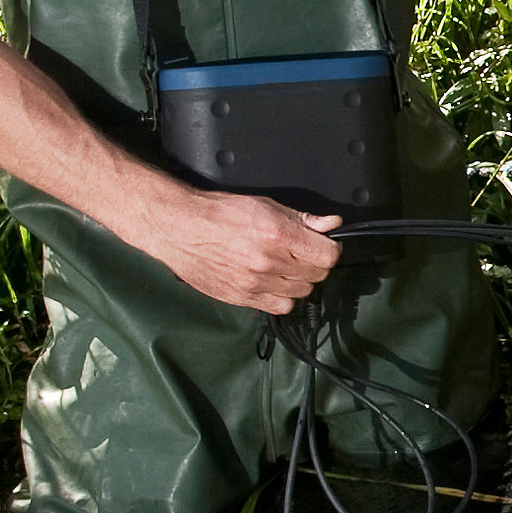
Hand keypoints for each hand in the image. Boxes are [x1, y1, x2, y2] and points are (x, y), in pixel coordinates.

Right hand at [150, 187, 343, 313]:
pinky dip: (284, 298)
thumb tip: (331, 224)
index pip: (328, 255)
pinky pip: (280, 307)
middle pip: (317, 275)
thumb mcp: (265, 205)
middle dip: (315, 263)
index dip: (330, 249)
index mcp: (278, 235)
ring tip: (286, 268)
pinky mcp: (243, 298)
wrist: (180, 229)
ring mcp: (256, 283)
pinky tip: (275, 284)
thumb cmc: (219, 213)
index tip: (324, 245)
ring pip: (302, 292)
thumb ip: (301, 218)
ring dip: (300, 281)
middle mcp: (270, 262)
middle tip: (303, 254)